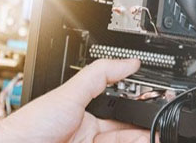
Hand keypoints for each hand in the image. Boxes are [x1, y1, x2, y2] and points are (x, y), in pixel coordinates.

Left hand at [0, 59, 147, 142]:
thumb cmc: (32, 125)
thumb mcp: (71, 93)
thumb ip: (99, 76)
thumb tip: (129, 61)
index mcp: (84, 114)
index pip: (119, 111)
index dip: (138, 110)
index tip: (156, 106)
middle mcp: (87, 135)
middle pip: (124, 133)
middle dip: (144, 129)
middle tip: (163, 126)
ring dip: (141, 139)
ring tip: (158, 136)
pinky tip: (143, 142)